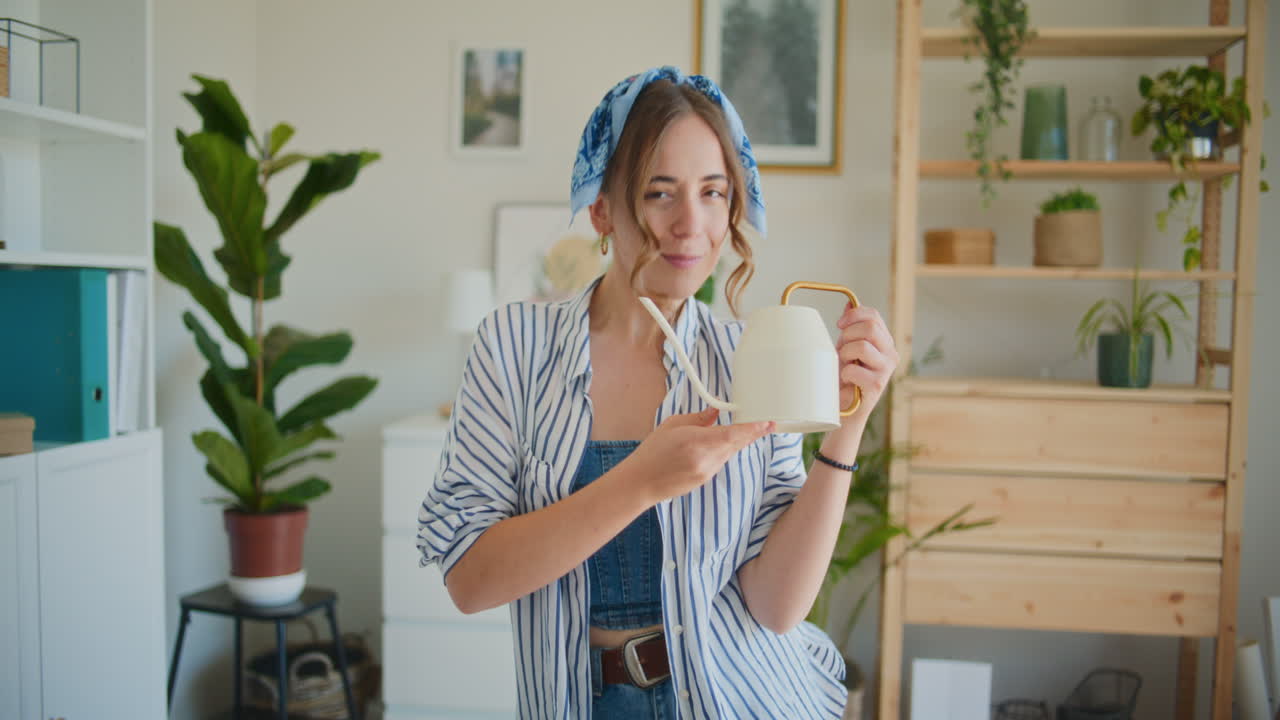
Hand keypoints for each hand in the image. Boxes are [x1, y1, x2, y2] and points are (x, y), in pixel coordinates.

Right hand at [626, 408, 773, 503]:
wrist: (641, 482)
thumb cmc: (653, 452)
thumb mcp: (673, 425)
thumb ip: (699, 419)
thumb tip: (716, 412)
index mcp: (698, 441)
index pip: (734, 434)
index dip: (754, 429)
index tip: (768, 423)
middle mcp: (706, 459)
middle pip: (737, 444)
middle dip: (750, 433)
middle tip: (765, 424)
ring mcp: (707, 472)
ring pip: (730, 453)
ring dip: (734, 442)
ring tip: (736, 431)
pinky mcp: (706, 479)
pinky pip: (720, 461)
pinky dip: (723, 451)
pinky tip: (714, 445)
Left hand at [833, 304, 898, 432]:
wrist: (844, 409)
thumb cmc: (846, 377)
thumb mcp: (847, 348)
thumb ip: (852, 327)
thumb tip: (850, 303)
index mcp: (885, 342)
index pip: (873, 316)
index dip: (853, 315)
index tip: (839, 324)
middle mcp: (890, 353)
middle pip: (870, 327)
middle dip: (848, 334)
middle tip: (841, 348)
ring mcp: (886, 369)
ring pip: (862, 346)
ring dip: (845, 354)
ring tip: (844, 365)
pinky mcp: (877, 384)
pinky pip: (854, 368)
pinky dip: (844, 372)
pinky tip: (847, 381)